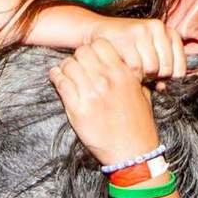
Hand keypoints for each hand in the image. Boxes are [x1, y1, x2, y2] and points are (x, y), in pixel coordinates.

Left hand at [49, 38, 160, 165]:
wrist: (133, 153)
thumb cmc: (139, 125)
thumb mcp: (142, 94)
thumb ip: (131, 76)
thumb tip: (123, 64)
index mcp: (124, 73)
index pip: (100, 44)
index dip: (93, 49)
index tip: (91, 58)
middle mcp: (107, 80)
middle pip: (82, 52)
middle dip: (78, 57)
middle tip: (77, 66)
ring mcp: (91, 93)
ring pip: (69, 65)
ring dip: (65, 68)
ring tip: (66, 74)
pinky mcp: (77, 109)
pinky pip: (60, 83)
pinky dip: (56, 78)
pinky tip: (57, 79)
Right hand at [86, 17, 185, 79]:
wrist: (100, 33)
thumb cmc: (128, 48)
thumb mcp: (150, 54)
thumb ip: (162, 68)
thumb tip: (164, 88)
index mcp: (170, 32)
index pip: (180, 66)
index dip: (170, 79)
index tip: (159, 81)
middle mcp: (158, 27)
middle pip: (166, 68)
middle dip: (154, 77)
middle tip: (143, 75)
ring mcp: (142, 30)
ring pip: (150, 68)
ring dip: (141, 76)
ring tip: (133, 70)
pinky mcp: (127, 36)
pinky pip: (134, 66)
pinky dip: (129, 73)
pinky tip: (124, 68)